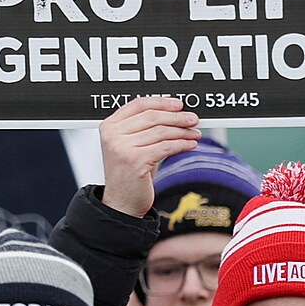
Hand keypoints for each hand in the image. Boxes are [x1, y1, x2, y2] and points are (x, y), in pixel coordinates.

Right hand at [98, 97, 199, 216]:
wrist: (122, 203)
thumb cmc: (130, 174)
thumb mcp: (133, 146)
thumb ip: (147, 128)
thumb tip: (176, 113)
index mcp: (110, 126)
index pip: (139, 104)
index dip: (162, 102)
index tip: (179, 104)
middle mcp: (113, 135)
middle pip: (152, 116)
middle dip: (177, 117)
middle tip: (193, 119)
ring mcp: (122, 148)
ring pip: (161, 131)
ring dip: (182, 132)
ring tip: (195, 134)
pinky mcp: (135, 161)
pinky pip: (166, 147)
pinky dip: (181, 144)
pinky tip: (190, 145)